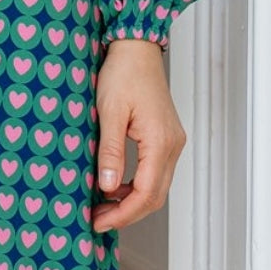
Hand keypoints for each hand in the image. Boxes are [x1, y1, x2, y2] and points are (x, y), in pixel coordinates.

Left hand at [91, 38, 186, 233]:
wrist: (136, 48)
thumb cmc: (123, 73)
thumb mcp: (109, 112)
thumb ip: (111, 151)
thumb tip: (108, 187)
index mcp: (160, 142)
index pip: (145, 194)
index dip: (122, 214)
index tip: (99, 221)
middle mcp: (172, 145)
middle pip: (155, 196)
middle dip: (127, 213)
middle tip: (98, 219)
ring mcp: (172, 142)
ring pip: (157, 186)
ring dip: (132, 201)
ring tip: (103, 205)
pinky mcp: (166, 137)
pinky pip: (155, 171)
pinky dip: (137, 184)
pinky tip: (116, 184)